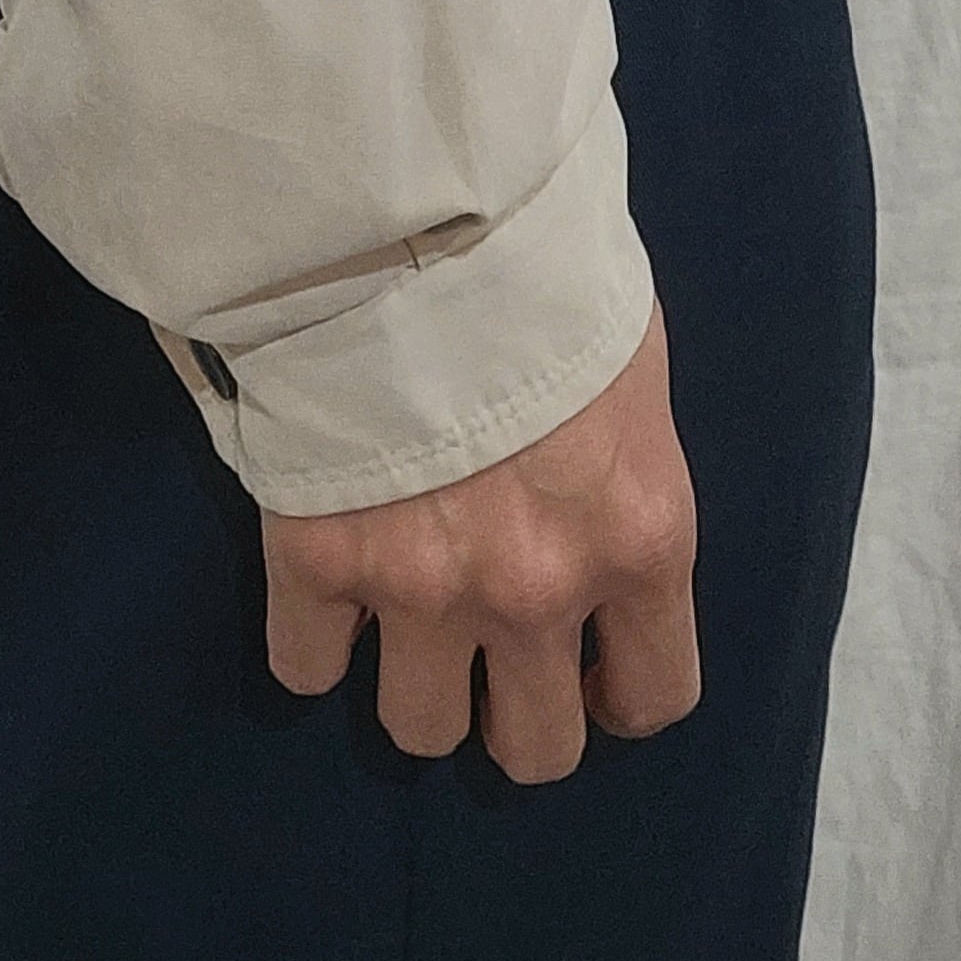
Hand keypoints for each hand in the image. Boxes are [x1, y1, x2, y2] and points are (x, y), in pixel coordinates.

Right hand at [259, 300, 700, 784]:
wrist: (414, 209)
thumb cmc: (544, 263)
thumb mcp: (627, 362)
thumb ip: (619, 462)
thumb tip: (599, 494)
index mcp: (638, 538)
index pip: (656, 695)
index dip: (621, 695)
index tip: (594, 674)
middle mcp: (539, 590)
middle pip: (534, 750)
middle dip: (515, 714)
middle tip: (492, 658)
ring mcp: (422, 588)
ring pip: (419, 730)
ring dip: (416, 686)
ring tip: (406, 625)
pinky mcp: (318, 561)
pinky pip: (303, 667)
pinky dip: (313, 642)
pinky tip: (326, 589)